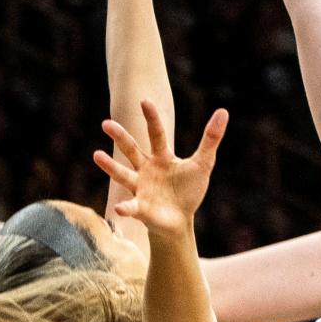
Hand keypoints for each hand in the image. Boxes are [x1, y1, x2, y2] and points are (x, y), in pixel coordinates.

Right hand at [93, 101, 227, 236]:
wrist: (180, 220)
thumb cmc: (188, 190)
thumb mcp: (203, 164)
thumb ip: (211, 139)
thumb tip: (223, 111)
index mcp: (161, 157)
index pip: (156, 134)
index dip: (151, 118)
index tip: (145, 101)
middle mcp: (146, 169)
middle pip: (131, 149)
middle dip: (120, 137)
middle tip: (106, 123)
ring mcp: (140, 187)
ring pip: (122, 174)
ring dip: (110, 166)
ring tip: (96, 155)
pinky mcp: (140, 208)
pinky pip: (131, 207)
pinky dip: (126, 208)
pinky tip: (120, 208)